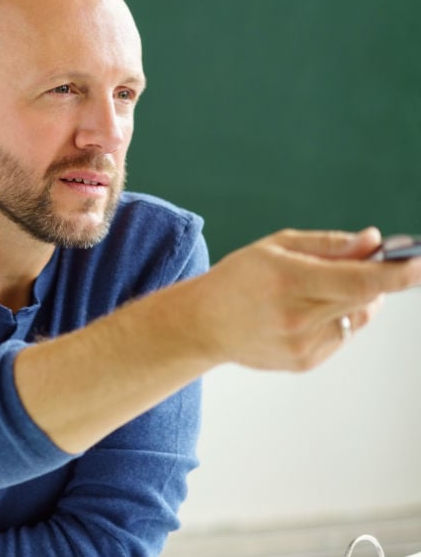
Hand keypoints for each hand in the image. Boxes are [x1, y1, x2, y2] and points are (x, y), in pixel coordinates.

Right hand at [181, 227, 420, 371]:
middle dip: (379, 278)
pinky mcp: (305, 361)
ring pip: (357, 316)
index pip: (359, 281)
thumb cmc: (239, 279)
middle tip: (375, 262)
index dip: (397, 273)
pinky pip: (343, 335)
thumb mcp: (277, 247)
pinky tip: (304, 313)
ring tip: (317, 290)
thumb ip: (330, 245)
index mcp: (287, 280)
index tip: (420, 263)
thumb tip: (374, 241)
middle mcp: (296, 316)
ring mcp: (302, 344)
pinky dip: (336, 319)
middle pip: (364, 298)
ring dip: (354, 299)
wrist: (203, 324)